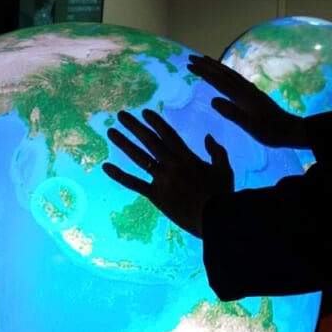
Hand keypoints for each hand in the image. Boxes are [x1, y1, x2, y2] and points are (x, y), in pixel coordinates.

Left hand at [102, 107, 232, 238]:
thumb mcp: (225, 170)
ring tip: (111, 132)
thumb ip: (217, 151)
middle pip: (150, 141)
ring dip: (124, 143)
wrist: (215, 219)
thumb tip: (208, 137)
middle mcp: (172, 165)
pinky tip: (105, 167)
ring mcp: (162, 180)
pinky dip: (120, 176)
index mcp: (188, 158)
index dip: (156, 122)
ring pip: (140, 158)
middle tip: (122, 114)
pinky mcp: (156, 196)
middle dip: (135, 127)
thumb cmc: (223, 195)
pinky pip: (135, 184)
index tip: (145, 112)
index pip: (169, 135)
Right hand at [187, 54, 309, 148]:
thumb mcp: (251, 127)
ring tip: (204, 60)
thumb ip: (233, 113)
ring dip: (216, 66)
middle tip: (191, 58)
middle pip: (223, 73)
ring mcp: (251, 90)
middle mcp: (246, 90)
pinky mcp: (254, 93)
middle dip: (207, 65)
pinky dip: (226, 72)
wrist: (291, 130)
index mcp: (242, 97)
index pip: (219, 81)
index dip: (204, 72)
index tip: (190, 65)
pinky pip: (235, 78)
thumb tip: (213, 100)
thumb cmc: (270, 132)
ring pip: (230, 73)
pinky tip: (224, 73)